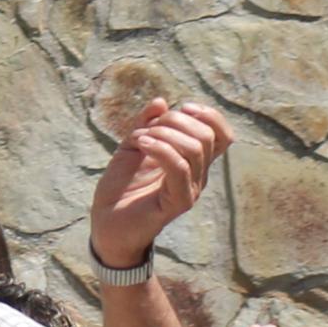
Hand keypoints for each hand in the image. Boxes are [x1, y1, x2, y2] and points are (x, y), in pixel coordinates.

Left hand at [89, 96, 230, 266]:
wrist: (105, 225)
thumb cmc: (119, 188)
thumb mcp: (132, 147)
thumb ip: (146, 124)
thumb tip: (160, 101)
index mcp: (194, 162)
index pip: (221, 135)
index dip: (208, 115)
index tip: (182, 108)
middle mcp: (199, 176)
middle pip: (207, 136)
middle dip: (177, 121)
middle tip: (149, 128)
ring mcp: (190, 189)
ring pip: (195, 149)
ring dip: (164, 134)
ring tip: (140, 138)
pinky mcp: (177, 202)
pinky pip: (180, 168)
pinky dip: (160, 149)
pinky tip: (140, 144)